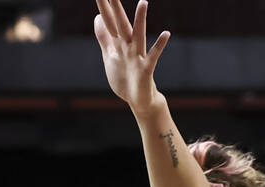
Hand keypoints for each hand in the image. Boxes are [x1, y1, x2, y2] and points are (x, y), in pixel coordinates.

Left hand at [94, 0, 169, 115]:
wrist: (138, 99)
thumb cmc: (125, 77)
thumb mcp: (109, 56)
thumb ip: (104, 37)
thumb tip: (98, 18)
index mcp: (118, 43)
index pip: (108, 21)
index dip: (103, 7)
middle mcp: (129, 45)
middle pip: (120, 23)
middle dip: (115, 7)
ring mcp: (138, 56)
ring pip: (138, 35)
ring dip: (140, 20)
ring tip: (143, 2)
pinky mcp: (145, 69)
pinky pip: (153, 56)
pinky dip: (159, 46)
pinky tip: (166, 34)